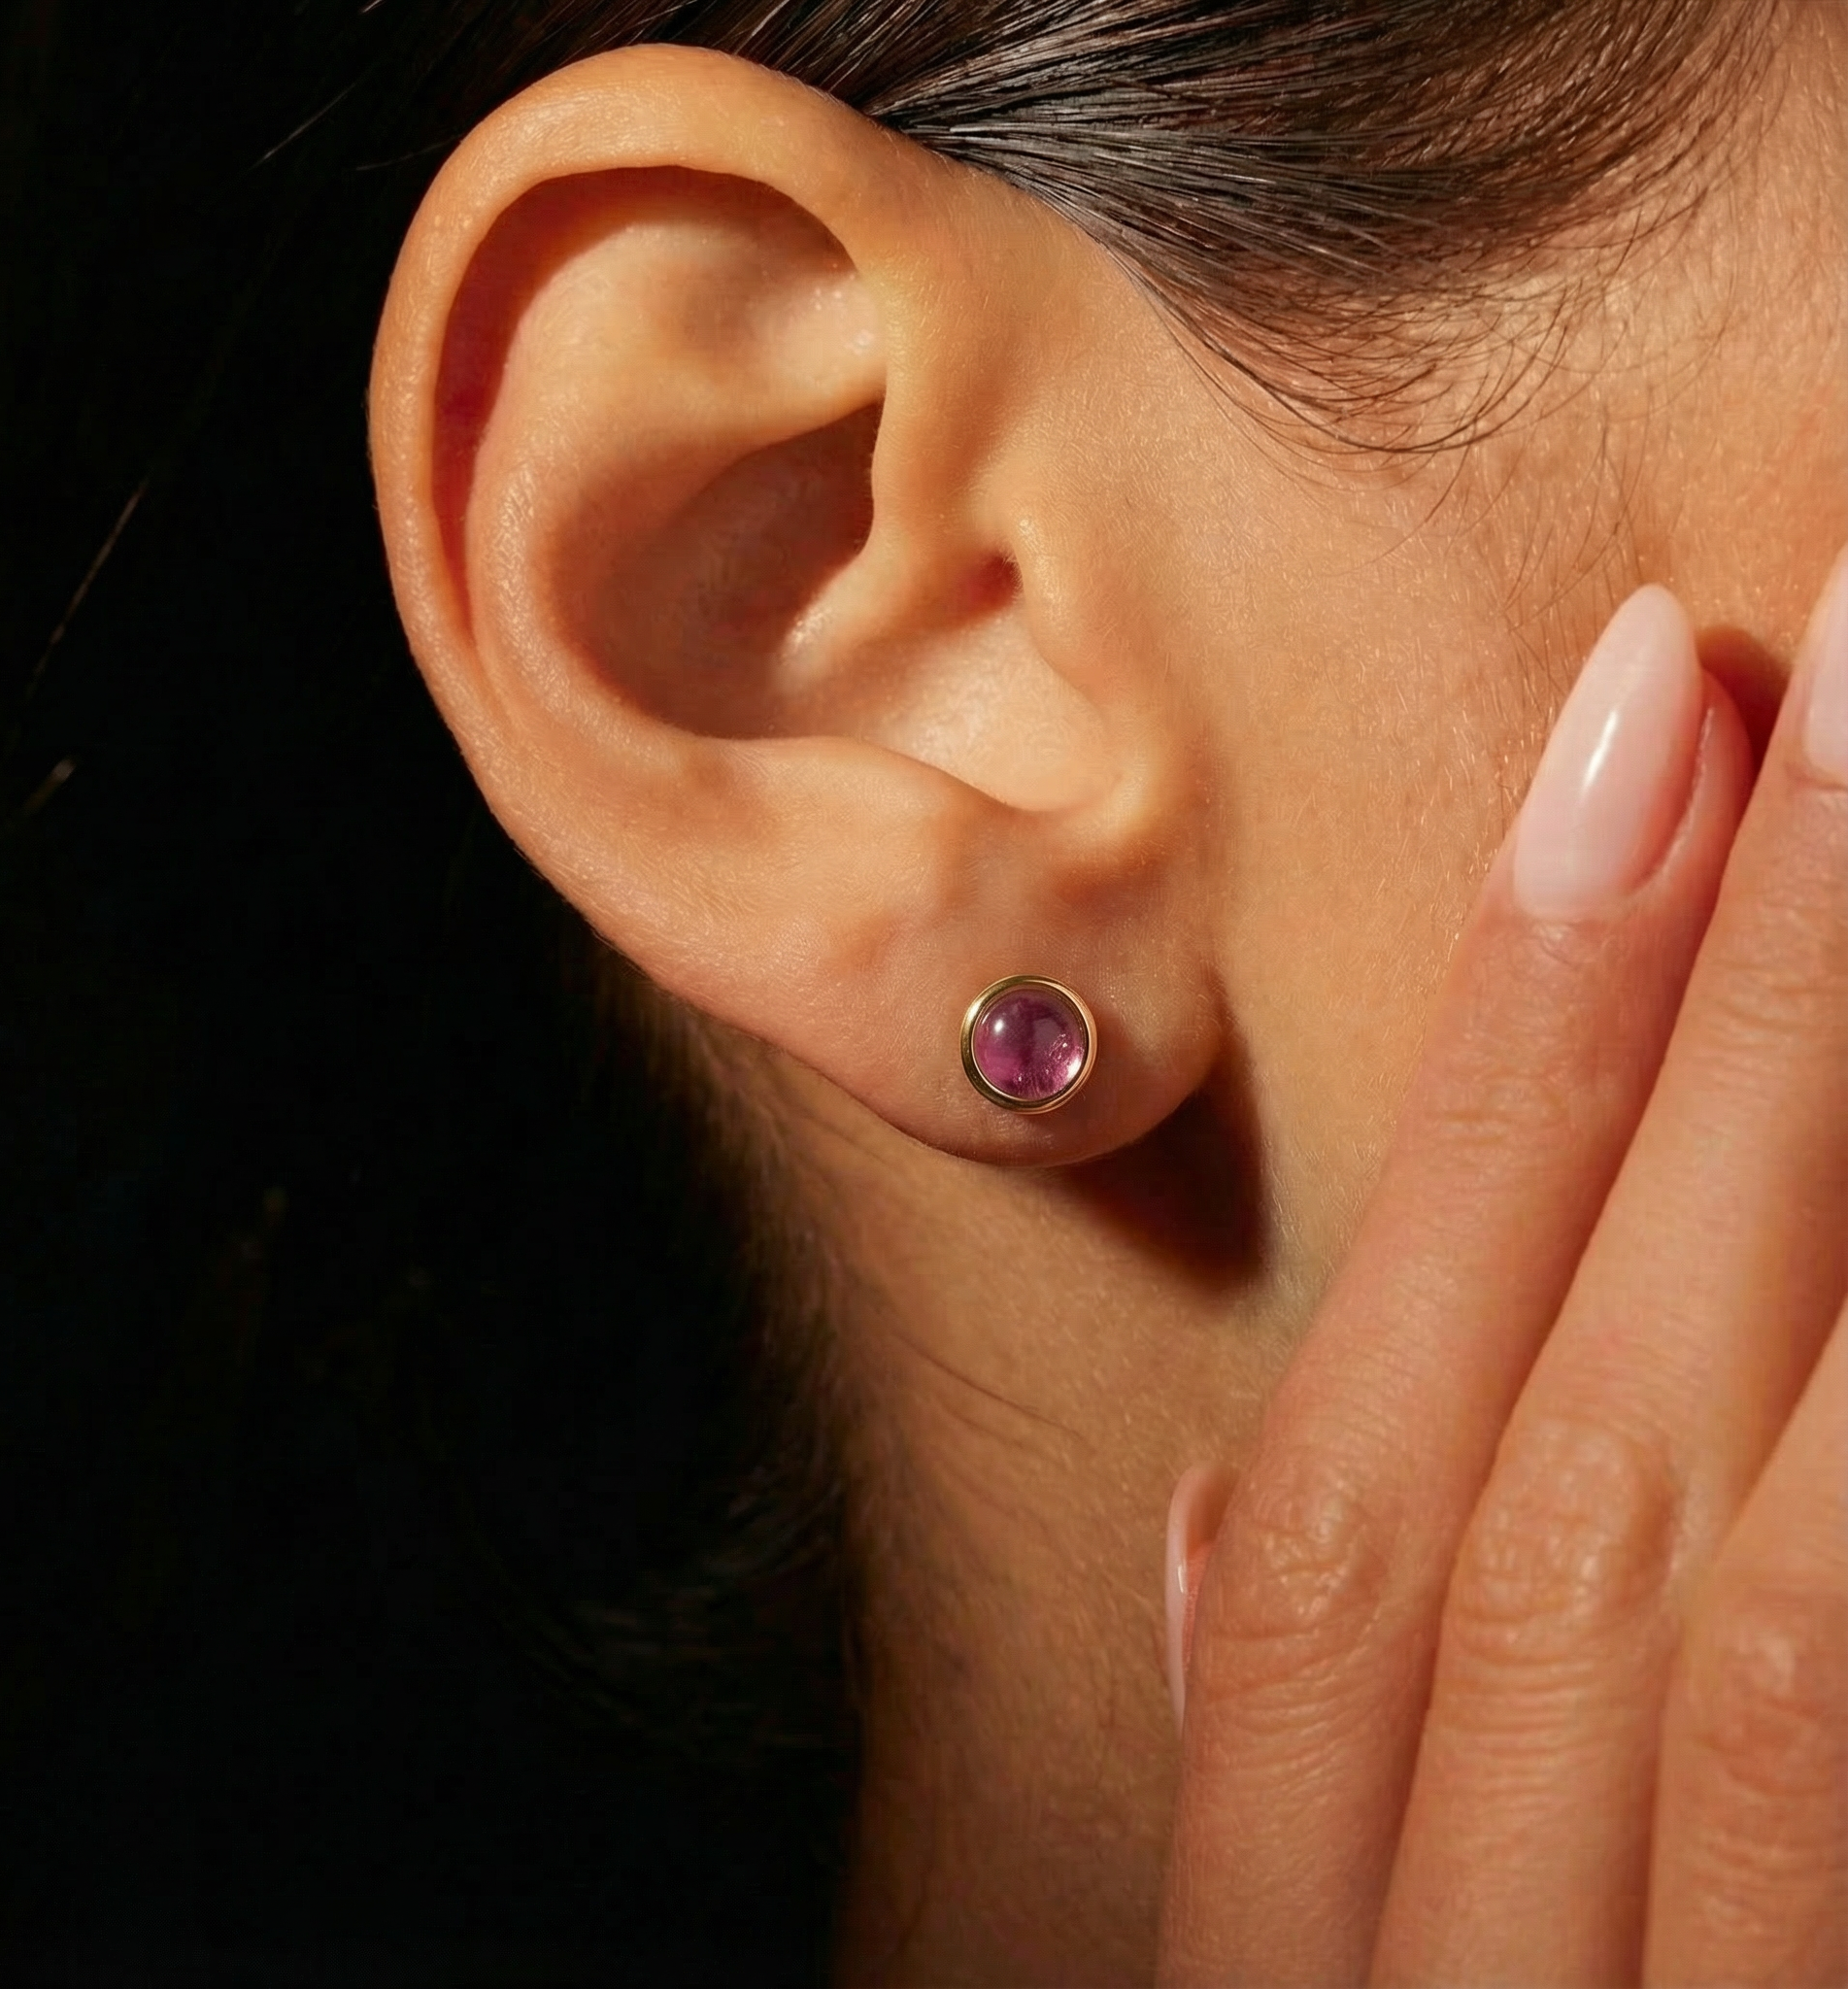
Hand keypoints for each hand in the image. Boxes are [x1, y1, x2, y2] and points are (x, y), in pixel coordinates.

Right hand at [1158, 564, 1847, 1986]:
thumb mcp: (1319, 1978)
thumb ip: (1279, 1761)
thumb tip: (1215, 1507)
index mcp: (1297, 1973)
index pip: (1343, 1494)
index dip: (1502, 1096)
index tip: (1641, 742)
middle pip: (1574, 1494)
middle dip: (1715, 1047)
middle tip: (1839, 659)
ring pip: (1760, 1609)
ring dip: (1831, 1143)